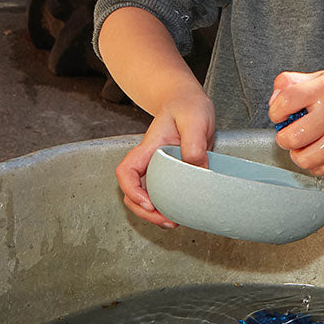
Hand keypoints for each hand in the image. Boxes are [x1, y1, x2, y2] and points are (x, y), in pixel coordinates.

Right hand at [114, 93, 214, 227]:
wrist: (188, 102)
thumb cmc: (188, 106)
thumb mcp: (195, 119)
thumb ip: (195, 143)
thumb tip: (196, 170)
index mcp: (149, 148)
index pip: (126, 171)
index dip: (132, 190)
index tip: (148, 202)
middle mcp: (149, 160)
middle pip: (132, 192)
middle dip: (145, 211)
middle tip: (167, 221)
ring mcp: (158, 168)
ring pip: (145, 196)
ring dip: (155, 213)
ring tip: (173, 222)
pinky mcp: (170, 173)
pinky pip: (162, 193)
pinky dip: (167, 206)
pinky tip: (180, 211)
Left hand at [269, 69, 323, 176]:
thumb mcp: (320, 77)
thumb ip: (292, 83)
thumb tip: (274, 102)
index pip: (284, 103)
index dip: (276, 112)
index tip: (280, 115)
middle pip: (291, 138)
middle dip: (285, 137)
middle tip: (292, 133)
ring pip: (305, 159)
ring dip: (298, 154)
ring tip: (305, 145)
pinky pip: (322, 169)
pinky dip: (315, 164)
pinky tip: (319, 151)